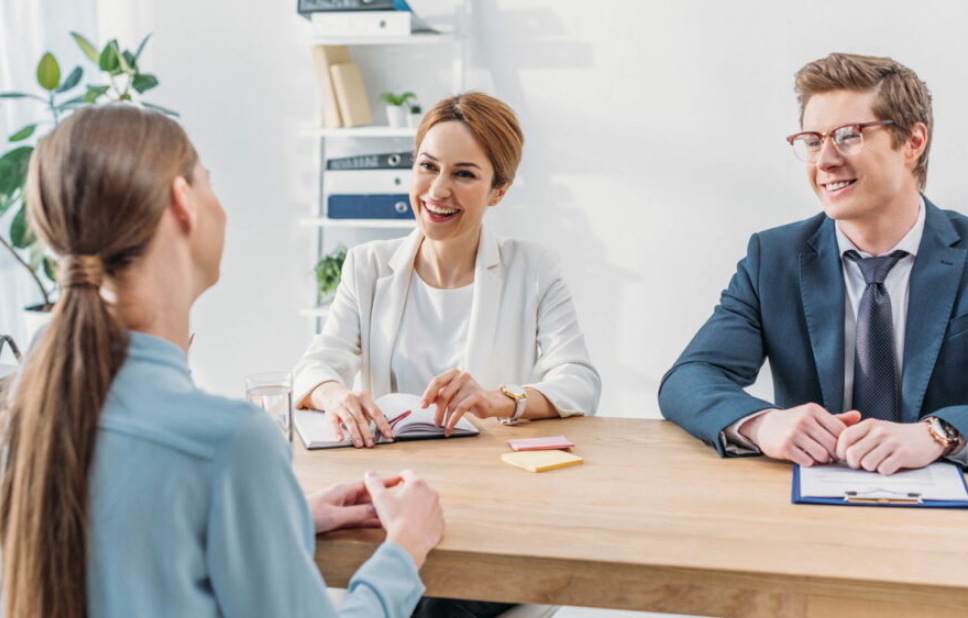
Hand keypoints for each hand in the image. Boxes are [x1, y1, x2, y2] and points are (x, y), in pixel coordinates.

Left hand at [308, 479, 397, 533]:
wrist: (287, 522)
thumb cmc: (307, 515)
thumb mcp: (336, 516)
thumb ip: (358, 513)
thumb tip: (378, 510)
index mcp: (343, 490)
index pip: (369, 484)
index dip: (385, 482)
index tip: (400, 479)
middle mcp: (342, 495)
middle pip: (368, 496)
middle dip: (383, 498)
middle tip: (400, 500)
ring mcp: (339, 506)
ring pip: (363, 507)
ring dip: (376, 510)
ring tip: (392, 513)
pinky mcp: (335, 516)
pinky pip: (356, 516)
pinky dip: (366, 518)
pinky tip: (375, 522)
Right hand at [313, 382, 392, 447]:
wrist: (333, 393)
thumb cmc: (352, 402)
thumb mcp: (363, 403)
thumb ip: (370, 416)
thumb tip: (381, 433)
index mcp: (364, 398)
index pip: (375, 412)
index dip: (383, 424)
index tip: (388, 435)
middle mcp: (352, 400)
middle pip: (361, 418)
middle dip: (367, 432)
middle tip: (371, 444)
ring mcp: (340, 406)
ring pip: (349, 421)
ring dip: (355, 434)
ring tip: (359, 444)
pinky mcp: (330, 413)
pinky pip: (333, 423)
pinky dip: (337, 431)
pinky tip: (341, 439)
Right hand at [364, 470, 444, 568]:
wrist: (408, 543)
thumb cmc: (395, 520)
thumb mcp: (380, 499)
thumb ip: (374, 484)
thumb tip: (369, 473)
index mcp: (417, 485)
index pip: (409, 473)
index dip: (402, 476)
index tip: (399, 480)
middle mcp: (431, 494)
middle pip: (421, 488)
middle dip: (412, 492)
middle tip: (401, 501)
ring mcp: (438, 509)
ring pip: (429, 503)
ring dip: (420, 506)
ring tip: (408, 515)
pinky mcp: (441, 524)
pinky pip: (434, 518)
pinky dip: (427, 520)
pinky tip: (417, 526)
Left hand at [421, 369, 514, 435]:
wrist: (490, 403)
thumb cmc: (468, 399)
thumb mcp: (453, 395)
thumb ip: (440, 395)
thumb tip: (426, 401)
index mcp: (454, 373)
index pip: (437, 381)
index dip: (428, 393)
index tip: (423, 406)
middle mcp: (462, 376)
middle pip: (443, 394)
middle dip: (437, 410)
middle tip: (435, 422)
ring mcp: (470, 384)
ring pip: (452, 404)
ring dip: (446, 418)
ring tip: (445, 428)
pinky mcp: (477, 395)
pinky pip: (461, 409)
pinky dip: (453, 420)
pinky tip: (450, 427)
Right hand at [740, 403, 860, 466]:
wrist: (765, 425)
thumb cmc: (794, 422)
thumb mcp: (813, 416)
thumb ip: (836, 418)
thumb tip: (859, 416)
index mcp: (813, 410)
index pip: (840, 430)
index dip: (844, 443)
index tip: (840, 448)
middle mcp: (803, 420)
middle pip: (833, 444)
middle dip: (835, 454)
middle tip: (831, 456)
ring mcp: (793, 433)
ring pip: (822, 455)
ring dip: (822, 460)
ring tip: (818, 456)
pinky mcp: (784, 447)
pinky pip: (807, 461)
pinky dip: (809, 462)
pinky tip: (805, 457)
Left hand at [836, 419, 944, 474]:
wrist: (927, 437)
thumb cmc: (896, 437)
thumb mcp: (875, 429)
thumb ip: (857, 436)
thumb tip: (834, 450)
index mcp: (869, 424)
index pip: (844, 437)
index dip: (840, 451)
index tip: (845, 457)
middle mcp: (879, 431)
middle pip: (852, 454)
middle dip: (854, 464)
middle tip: (862, 464)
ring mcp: (892, 442)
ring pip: (867, 464)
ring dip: (871, 468)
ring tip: (879, 462)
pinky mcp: (904, 454)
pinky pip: (883, 470)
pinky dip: (885, 471)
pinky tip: (891, 465)